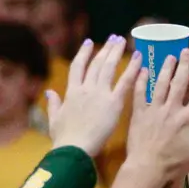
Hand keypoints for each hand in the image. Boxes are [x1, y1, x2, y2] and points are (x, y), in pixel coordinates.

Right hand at [47, 35, 140, 156]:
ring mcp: (100, 94)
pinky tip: (139, 59)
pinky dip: (133, 69)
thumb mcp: (54, 120)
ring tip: (123, 41)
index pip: (78, 67)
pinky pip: (125, 82)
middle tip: (113, 38)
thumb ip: (53, 104)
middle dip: (105, 49)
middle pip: (97, 63)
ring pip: (109, 67)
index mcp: (71, 92)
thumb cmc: (64, 139)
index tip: (89, 43)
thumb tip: (49, 92)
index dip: (84, 53)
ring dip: (116, 52)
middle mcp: (86, 88)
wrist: (74, 149)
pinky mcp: (114, 103)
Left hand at [124, 50, 188, 180]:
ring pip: (161, 83)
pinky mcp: (139, 114)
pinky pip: (140, 92)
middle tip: (188, 51)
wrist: (146, 170)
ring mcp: (154, 111)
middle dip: (186, 65)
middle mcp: (172, 111)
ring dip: (166, 68)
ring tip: (170, 56)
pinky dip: (142, 80)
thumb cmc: (173, 165)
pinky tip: (144, 69)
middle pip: (180, 82)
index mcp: (188, 119)